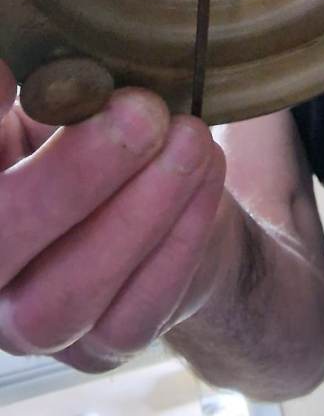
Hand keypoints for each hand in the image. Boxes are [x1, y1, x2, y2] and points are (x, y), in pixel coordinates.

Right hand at [0, 61, 225, 372]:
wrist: (160, 187)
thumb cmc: (94, 125)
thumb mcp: (62, 93)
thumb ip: (47, 86)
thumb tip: (32, 74)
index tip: (13, 82)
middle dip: (73, 178)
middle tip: (142, 112)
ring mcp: (28, 323)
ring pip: (61, 299)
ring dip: (139, 211)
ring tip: (190, 139)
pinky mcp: (98, 348)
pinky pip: (132, 314)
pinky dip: (178, 241)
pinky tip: (206, 175)